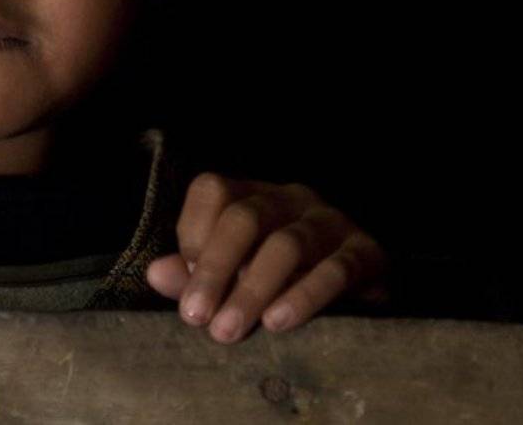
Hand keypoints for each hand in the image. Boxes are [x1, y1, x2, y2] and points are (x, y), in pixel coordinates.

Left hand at [145, 174, 389, 343]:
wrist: (363, 298)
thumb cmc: (283, 285)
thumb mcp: (234, 278)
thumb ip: (195, 276)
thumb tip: (156, 274)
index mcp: (253, 196)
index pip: (212, 191)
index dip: (192, 234)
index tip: (185, 285)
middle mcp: (290, 199)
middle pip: (245, 218)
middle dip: (215, 269)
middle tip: (196, 318)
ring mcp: (330, 221)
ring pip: (287, 245)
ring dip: (252, 290)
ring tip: (229, 331)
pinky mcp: (366, 252)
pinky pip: (335, 270)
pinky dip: (304, 296)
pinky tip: (278, 322)